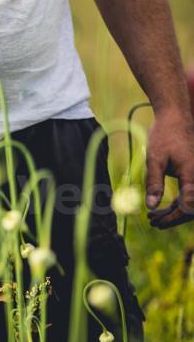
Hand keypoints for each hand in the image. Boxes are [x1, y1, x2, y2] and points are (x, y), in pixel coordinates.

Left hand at [146, 107, 193, 228]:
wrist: (176, 117)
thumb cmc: (165, 135)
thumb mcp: (155, 159)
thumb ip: (154, 183)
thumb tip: (151, 206)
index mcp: (192, 174)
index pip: (187, 205)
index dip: (174, 217)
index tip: (157, 222)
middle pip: (191, 207)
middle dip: (173, 218)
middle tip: (153, 223)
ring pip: (191, 202)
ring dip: (174, 212)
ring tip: (153, 218)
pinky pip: (189, 194)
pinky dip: (177, 203)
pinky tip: (160, 208)